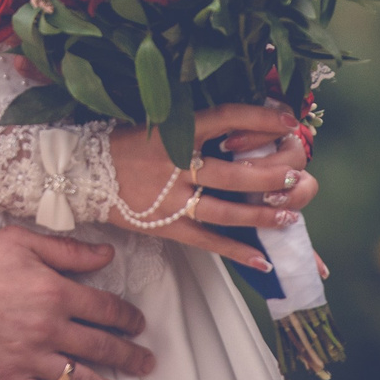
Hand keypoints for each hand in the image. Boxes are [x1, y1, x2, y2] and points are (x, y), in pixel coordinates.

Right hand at [0, 226, 155, 379]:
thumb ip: (67, 251)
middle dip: (131, 358)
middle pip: (102, 348)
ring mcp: (29, 358)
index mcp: (54, 292)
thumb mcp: (20, 241)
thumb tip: (106, 254)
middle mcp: (48, 328)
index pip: (105, 308)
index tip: (138, 325)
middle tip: (147, 364)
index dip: (127, 317)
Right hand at [107, 105, 317, 272]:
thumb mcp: (158, 121)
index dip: (262, 118)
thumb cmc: (125, 143)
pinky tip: (262, 261)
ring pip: (226, 211)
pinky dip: (236, 252)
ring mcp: (171, 199)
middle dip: (271, 176)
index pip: (227, 118)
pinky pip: (207, 241)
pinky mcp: (166, 226)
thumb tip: (242, 122)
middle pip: (235, 173)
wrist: (83, 173)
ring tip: (289, 216)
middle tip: (295, 175)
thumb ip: (197, 123)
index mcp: (176, 130)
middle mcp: (176, 164)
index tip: (289, 120)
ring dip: (261, 215)